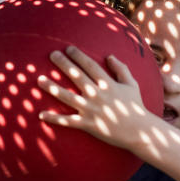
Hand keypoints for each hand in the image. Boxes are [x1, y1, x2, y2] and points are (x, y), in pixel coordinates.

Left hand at [38, 45, 157, 150]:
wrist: (139, 132)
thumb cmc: (135, 107)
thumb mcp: (132, 85)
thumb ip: (121, 69)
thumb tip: (109, 56)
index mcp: (108, 84)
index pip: (90, 66)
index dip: (78, 56)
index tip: (68, 49)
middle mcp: (97, 95)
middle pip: (76, 76)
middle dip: (63, 64)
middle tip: (52, 54)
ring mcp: (91, 110)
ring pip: (67, 96)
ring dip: (52, 88)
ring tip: (39, 80)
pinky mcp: (87, 125)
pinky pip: (68, 121)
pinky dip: (54, 118)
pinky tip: (41, 114)